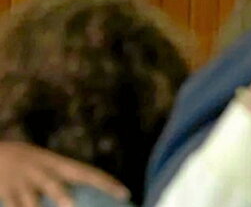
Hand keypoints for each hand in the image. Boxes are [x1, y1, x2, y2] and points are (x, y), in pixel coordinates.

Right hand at [0, 142, 129, 206]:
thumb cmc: (31, 161)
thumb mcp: (51, 164)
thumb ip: (67, 177)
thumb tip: (90, 192)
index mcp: (59, 164)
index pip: (87, 173)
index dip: (106, 183)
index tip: (125, 194)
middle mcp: (43, 172)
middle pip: (56, 185)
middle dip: (64, 196)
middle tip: (73, 206)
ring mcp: (23, 184)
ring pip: (31, 201)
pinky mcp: (7, 193)